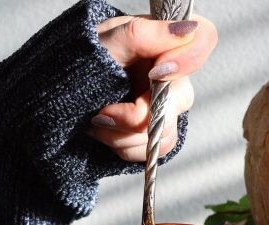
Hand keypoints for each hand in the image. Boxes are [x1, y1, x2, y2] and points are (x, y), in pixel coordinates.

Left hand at [90, 15, 217, 161]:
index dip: (186, 61)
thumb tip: (188, 28)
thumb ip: (146, 33)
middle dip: (134, 113)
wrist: (64, 89)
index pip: (204, 38)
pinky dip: (125, 146)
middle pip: (178, 101)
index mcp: (166, 42)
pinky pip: (155, 150)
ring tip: (97, 121)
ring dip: (123, 134)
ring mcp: (168, 106)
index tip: (154, 72)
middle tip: (102, 111)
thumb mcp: (108, 40)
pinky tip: (106, 132)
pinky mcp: (158, 133)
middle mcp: (174, 75)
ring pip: (163, 133)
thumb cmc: (85, 58)